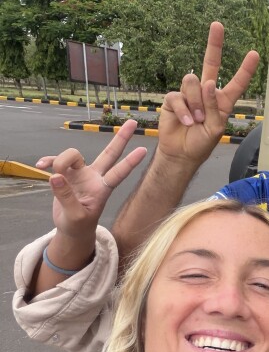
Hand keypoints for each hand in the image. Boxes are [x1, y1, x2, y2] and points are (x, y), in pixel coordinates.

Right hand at [36, 119, 146, 239]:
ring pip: (73, 155)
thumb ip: (66, 198)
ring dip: (61, 161)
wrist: (72, 229)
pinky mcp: (66, 174)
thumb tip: (56, 177)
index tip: (144, 150)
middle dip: (121, 138)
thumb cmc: (79, 224)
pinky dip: (48, 161)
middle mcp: (94, 177)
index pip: (119, 173)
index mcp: (102, 189)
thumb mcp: (75, 217)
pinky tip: (40, 166)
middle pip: (109, 153)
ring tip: (53, 175)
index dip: (130, 162)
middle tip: (133, 122)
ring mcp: (81, 174)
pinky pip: (56, 161)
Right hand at [156, 21, 259, 169]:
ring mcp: (189, 93)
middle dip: (214, 43)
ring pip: (194, 82)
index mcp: (222, 100)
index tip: (254, 53)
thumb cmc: (202, 141)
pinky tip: (187, 122)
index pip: (236, 82)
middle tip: (218, 25)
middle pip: (211, 63)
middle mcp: (206, 92)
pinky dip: (184, 111)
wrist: (182, 153)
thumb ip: (213, 107)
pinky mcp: (173, 98)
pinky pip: (179, 96)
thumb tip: (206, 83)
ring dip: (197, 102)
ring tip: (197, 119)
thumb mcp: (215, 127)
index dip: (245, 69)